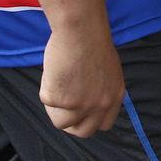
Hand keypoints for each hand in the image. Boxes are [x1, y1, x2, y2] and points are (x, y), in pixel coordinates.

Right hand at [40, 20, 123, 137]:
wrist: (80, 29)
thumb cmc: (90, 39)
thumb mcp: (106, 69)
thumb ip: (99, 88)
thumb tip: (84, 98)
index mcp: (114, 96)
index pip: (103, 124)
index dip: (88, 120)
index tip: (78, 113)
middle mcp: (100, 105)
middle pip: (83, 131)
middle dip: (70, 124)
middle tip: (60, 108)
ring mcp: (81, 104)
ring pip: (61, 122)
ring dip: (54, 107)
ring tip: (55, 81)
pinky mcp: (61, 99)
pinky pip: (46, 100)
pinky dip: (45, 85)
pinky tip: (53, 68)